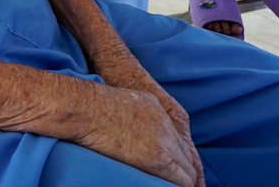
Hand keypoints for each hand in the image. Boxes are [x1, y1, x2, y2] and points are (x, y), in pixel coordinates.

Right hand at [78, 84, 202, 186]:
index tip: (176, 174)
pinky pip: (173, 179)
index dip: (181, 163)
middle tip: (176, 186)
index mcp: (162, 115)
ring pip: (185, 174)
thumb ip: (151, 117)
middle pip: (188, 162)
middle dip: (185, 176)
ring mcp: (161, 145)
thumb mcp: (135, 101)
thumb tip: (153, 136)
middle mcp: (166, 131)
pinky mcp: (153, 159)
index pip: (183, 148)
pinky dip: (171, 185)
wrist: (90, 109)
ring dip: (180, 183)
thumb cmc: (102, 104)